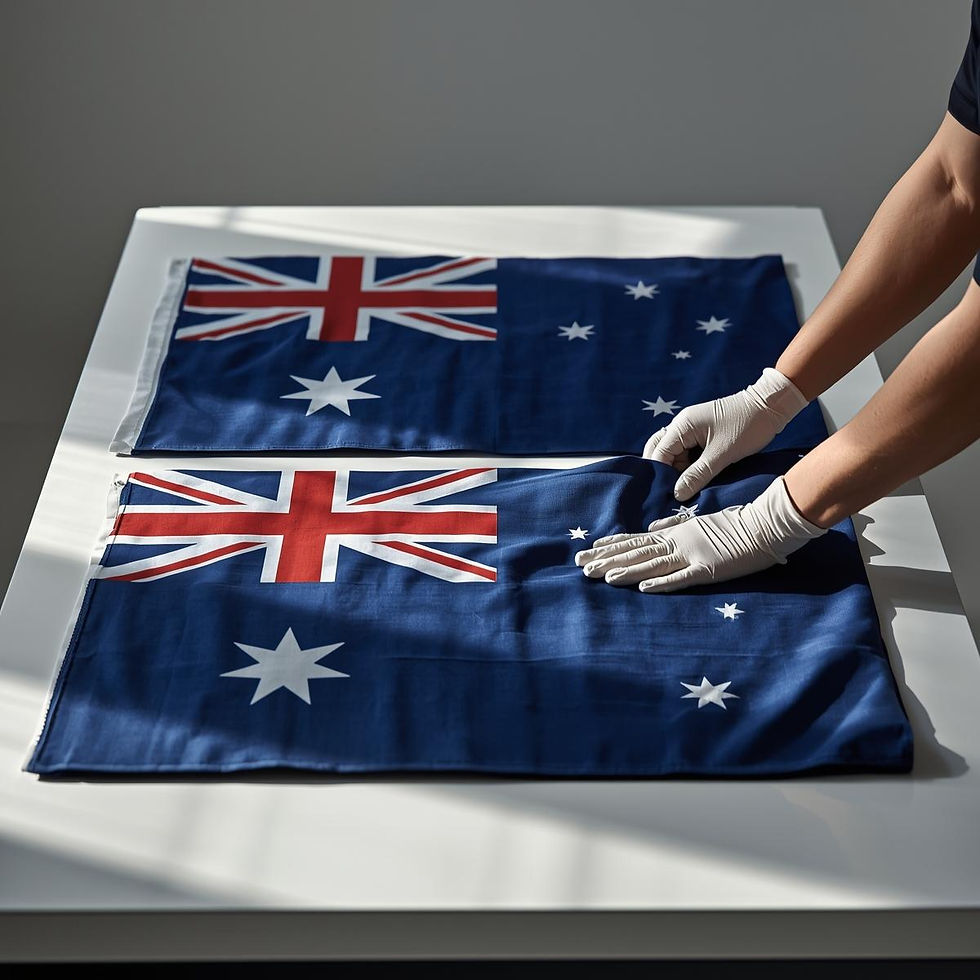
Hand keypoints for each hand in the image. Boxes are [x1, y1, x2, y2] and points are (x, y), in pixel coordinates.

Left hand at [574, 476, 827, 592]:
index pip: (636, 540)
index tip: (589, 549)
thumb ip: (674, 526)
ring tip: (601, 577)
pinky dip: (662, 583)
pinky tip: (642, 588)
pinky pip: (681, 578)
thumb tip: (651, 530)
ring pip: (651, 564)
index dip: (612, 545)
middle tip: (580, 566)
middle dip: (607, 559)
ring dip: (626, 571)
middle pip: (636, 552)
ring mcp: (692, 556)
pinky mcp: (708, 570)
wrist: (764, 525)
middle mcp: (677, 542)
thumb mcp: (699, 521)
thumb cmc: (734, 524)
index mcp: (675, 533)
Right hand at [643, 367, 808, 500]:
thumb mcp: (722, 455)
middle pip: (660, 451)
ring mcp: (691, 428)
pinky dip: (687, 465)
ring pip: (673, 452)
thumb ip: (697, 475)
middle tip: (670, 493)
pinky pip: (686, 451)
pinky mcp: (702, 432)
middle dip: (664, 472)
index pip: (659, 453)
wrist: (771, 406)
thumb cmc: (747, 427)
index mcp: (682, 425)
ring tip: (683, 489)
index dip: (660, 475)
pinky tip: (693, 479)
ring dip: (676, 470)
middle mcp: (682, 424)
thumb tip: (677, 494)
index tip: (665, 495)